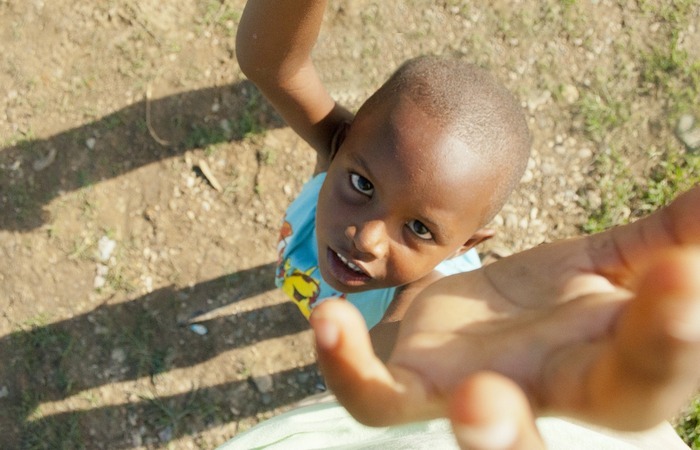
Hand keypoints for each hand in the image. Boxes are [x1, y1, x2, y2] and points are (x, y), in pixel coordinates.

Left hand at [310, 186, 699, 448]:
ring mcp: (478, 393)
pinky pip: (377, 393)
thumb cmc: (562, 305)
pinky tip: (331, 317)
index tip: (681, 274)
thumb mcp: (618, 267)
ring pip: (479, 428)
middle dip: (590, 415)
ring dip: (482, 430)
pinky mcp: (416, 380)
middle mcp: (550, 391)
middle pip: (572, 426)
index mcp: (611, 367)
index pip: (648, 370)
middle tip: (554, 397)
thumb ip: (669, 237)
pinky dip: (350, 367)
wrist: (491, 323)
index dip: (670, 335)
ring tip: (475, 402)